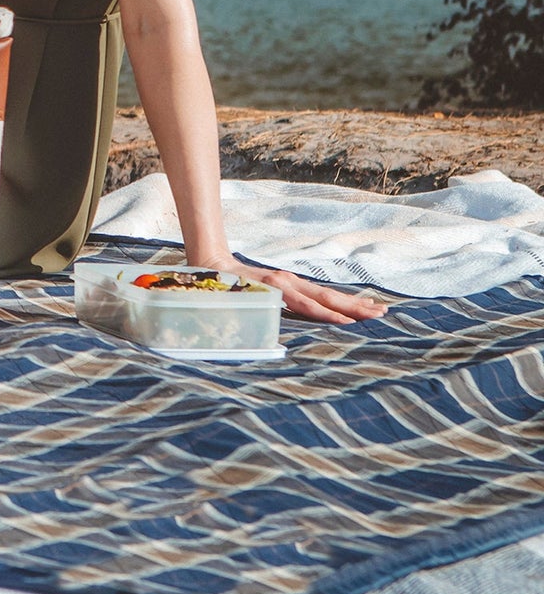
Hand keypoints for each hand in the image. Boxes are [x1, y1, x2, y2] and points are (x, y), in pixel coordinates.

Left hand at [228, 262, 389, 324]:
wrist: (213, 261)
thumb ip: (246, 311)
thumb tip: (255, 332)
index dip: (329, 315)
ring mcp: (290, 280)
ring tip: (377, 308)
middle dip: (354, 307)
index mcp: (275, 287)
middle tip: (380, 314)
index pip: (308, 305)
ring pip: (326, 293)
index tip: (350, 324)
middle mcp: (287, 282)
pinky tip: (354, 303)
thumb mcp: (231, 300)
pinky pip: (319, 292)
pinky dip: (339, 298)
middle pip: (326, 296)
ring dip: (352, 302)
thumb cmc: (221, 286)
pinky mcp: (291, 282)